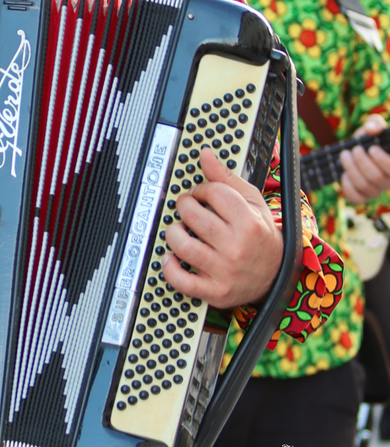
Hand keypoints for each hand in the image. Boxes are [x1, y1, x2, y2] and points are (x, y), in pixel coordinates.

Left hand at [162, 147, 282, 308]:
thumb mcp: (252, 202)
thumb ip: (226, 179)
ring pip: (183, 245)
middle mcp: (237, 247)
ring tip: (179, 230)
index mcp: (248, 222)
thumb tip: (205, 155)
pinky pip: (182, 281)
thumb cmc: (260, 235)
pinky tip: (171, 258)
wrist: (276, 274)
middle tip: (187, 208)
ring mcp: (225, 271)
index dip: (200, 189)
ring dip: (173, 233)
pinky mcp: (215, 291)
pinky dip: (169, 268)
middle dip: (184, 206)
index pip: (212, 193)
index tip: (201, 194)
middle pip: (193, 216)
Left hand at [340, 114, 389, 204]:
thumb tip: (371, 129)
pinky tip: (344, 174)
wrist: (358, 150)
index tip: (371, 148)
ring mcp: (377, 190)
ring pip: (364, 186)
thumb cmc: (369, 138)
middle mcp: (389, 180)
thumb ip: (375, 123)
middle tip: (355, 149)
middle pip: (376, 177)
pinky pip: (356, 198)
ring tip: (345, 155)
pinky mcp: (364, 196)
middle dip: (361, 161)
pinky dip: (347, 186)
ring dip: (351, 168)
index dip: (382, 160)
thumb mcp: (373, 127)